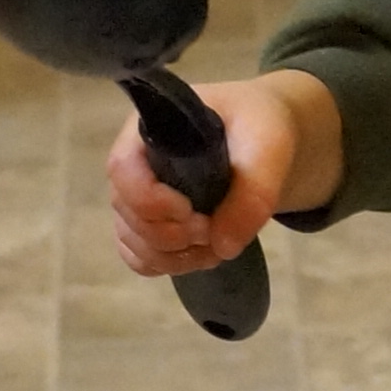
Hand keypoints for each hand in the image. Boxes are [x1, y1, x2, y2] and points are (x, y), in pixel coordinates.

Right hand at [108, 70, 333, 281]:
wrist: (260, 135)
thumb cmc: (257, 125)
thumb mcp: (268, 145)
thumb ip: (254, 191)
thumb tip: (223, 247)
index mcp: (150, 129)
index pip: (122, 169)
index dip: (149, 200)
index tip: (190, 211)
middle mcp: (135, 164)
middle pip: (127, 213)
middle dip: (170, 235)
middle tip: (213, 230)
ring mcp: (139, 197)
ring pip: (132, 242)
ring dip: (173, 257)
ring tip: (216, 244)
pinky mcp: (152, 222)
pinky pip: (140, 257)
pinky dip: (169, 265)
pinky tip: (204, 253)